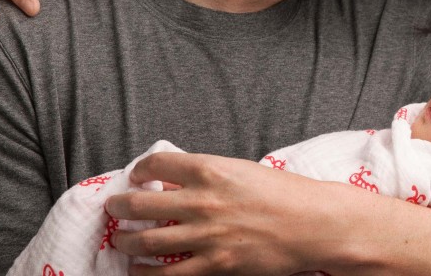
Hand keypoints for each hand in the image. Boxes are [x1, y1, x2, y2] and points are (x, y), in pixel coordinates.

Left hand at [105, 152, 338, 275]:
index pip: (156, 165)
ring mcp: (206, 235)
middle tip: (115, 208)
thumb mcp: (244, 171)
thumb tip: (178, 183)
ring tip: (120, 241)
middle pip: (139, 204)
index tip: (137, 176)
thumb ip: (209, 176)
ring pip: (144, 241)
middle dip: (119, 206)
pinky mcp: (215, 265)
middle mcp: (202, 201)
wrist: (315, 224)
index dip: (140, 170)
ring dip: (125, 242)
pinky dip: (145, 274)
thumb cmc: (286, 194)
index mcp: (211, 170)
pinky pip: (166, 274)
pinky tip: (138, 271)